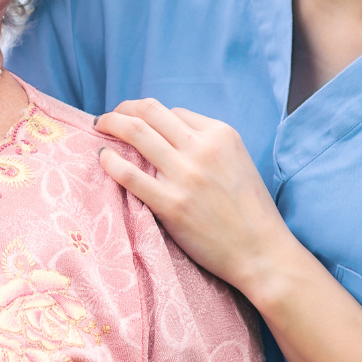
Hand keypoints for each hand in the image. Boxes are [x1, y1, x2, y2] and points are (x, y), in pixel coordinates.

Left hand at [95, 99, 300, 300]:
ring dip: (111, 124)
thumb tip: (168, 136)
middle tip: (108, 116)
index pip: (174, 112)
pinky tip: (103, 157)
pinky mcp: (171, 204)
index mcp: (221, 134)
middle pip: (149, 113)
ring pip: (136, 133)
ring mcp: (185, 175)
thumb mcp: (238, 161)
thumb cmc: (250, 211)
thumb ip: (208, 145)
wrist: (261, 253)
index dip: (151, 117)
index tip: (138, 123)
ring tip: (100, 127)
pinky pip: (129, 174)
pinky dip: (110, 160)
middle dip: (123, 109)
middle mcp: (202, 148)